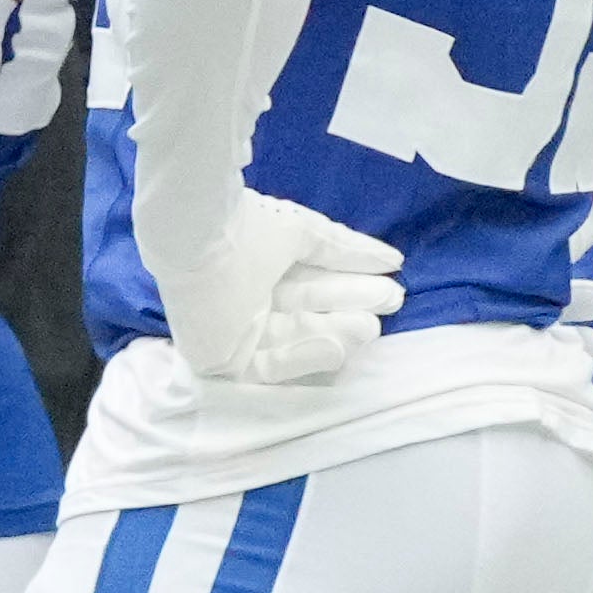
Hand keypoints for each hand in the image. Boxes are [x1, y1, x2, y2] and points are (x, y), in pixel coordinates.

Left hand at [152, 193, 401, 385]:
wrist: (199, 235)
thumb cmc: (247, 227)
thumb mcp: (305, 234)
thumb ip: (347, 250)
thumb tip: (393, 260)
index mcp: (258, 268)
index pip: (311, 285)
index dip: (350, 286)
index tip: (391, 284)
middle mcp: (244, 301)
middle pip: (306, 314)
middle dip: (348, 309)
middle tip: (390, 303)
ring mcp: (231, 332)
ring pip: (292, 341)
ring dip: (333, 335)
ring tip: (369, 326)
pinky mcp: (218, 358)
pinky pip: (266, 366)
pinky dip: (302, 358)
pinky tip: (338, 347)